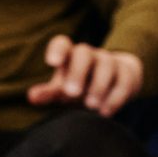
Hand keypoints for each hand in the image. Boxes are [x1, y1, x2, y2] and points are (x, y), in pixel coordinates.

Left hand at [25, 35, 144, 114]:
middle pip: (84, 54)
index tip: (52, 62)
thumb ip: (48, 93)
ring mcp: (110, 63)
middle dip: (78, 72)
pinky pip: (124, 81)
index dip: (57, 50)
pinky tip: (105, 112)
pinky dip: (115, 97)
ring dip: (98, 85)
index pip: (62, 44)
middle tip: (71, 92)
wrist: (114, 82)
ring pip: (107, 65)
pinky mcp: (127, 75)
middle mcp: (90, 56)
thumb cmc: (81, 86)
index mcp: (70, 56)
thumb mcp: (62, 90)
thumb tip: (31, 97)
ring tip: (90, 105)